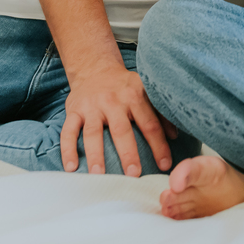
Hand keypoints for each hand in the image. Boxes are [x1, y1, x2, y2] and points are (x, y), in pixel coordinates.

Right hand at [60, 64, 174, 175]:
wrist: (95, 68)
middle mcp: (113, 101)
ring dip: (95, 154)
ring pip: (93, 132)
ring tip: (98, 175)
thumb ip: (160, 112)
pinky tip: (70, 167)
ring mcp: (92, 106)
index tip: (165, 165)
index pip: (149, 124)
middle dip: (128, 153)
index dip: (159, 145)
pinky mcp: (74, 111)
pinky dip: (67, 149)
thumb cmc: (124, 86)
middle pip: (121, 130)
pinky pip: (68, 131)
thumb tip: (175, 136)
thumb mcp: (145, 91)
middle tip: (133, 174)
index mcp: (134, 96)